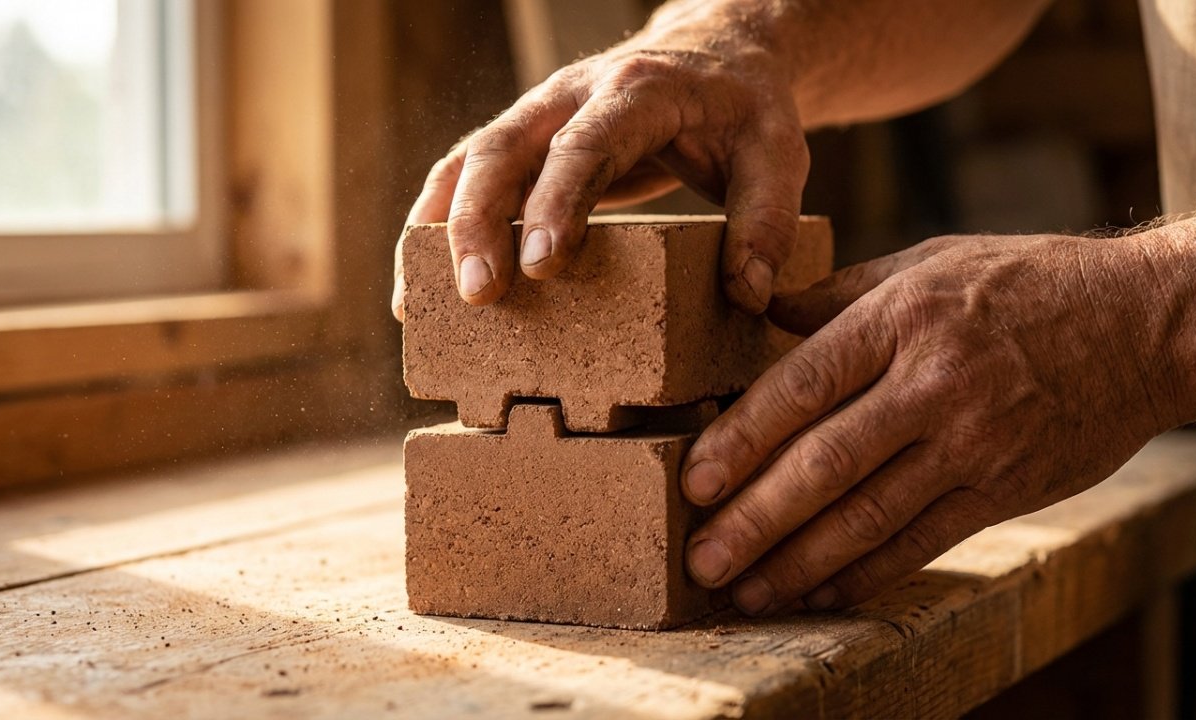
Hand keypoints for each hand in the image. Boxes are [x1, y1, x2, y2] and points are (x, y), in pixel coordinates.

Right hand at [391, 7, 809, 319]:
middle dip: (479, 221)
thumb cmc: (744, 108)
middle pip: (503, 147)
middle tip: (477, 295)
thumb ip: (767, 220)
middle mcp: (573, 95)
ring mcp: (539, 115)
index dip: (557, 202)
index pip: (586, 144)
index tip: (542, 266)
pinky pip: (465, 173)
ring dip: (440, 227)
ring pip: (468, 159)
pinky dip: (436, 222)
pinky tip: (418, 280)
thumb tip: (748, 294)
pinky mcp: (526, 141)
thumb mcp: (778, 154)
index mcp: (637, 92)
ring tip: (417, 301)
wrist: (716, 51)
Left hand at [679, 232, 1192, 614]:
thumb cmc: (1025, 283)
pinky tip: (820, 592)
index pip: (804, 385)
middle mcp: (933, 384)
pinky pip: (922, 541)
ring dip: (799, 562)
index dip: (743, 438)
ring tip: (746, 590)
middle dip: (755, 519)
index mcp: (902, 318)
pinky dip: (867, 573)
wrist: (1144, 323)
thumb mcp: (930, 262)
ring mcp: (972, 443)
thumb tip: (766, 311)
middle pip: (825, 462)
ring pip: (868, 515)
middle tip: (701, 559)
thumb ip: (843, 292)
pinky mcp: (1005, 488)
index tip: (694, 480)